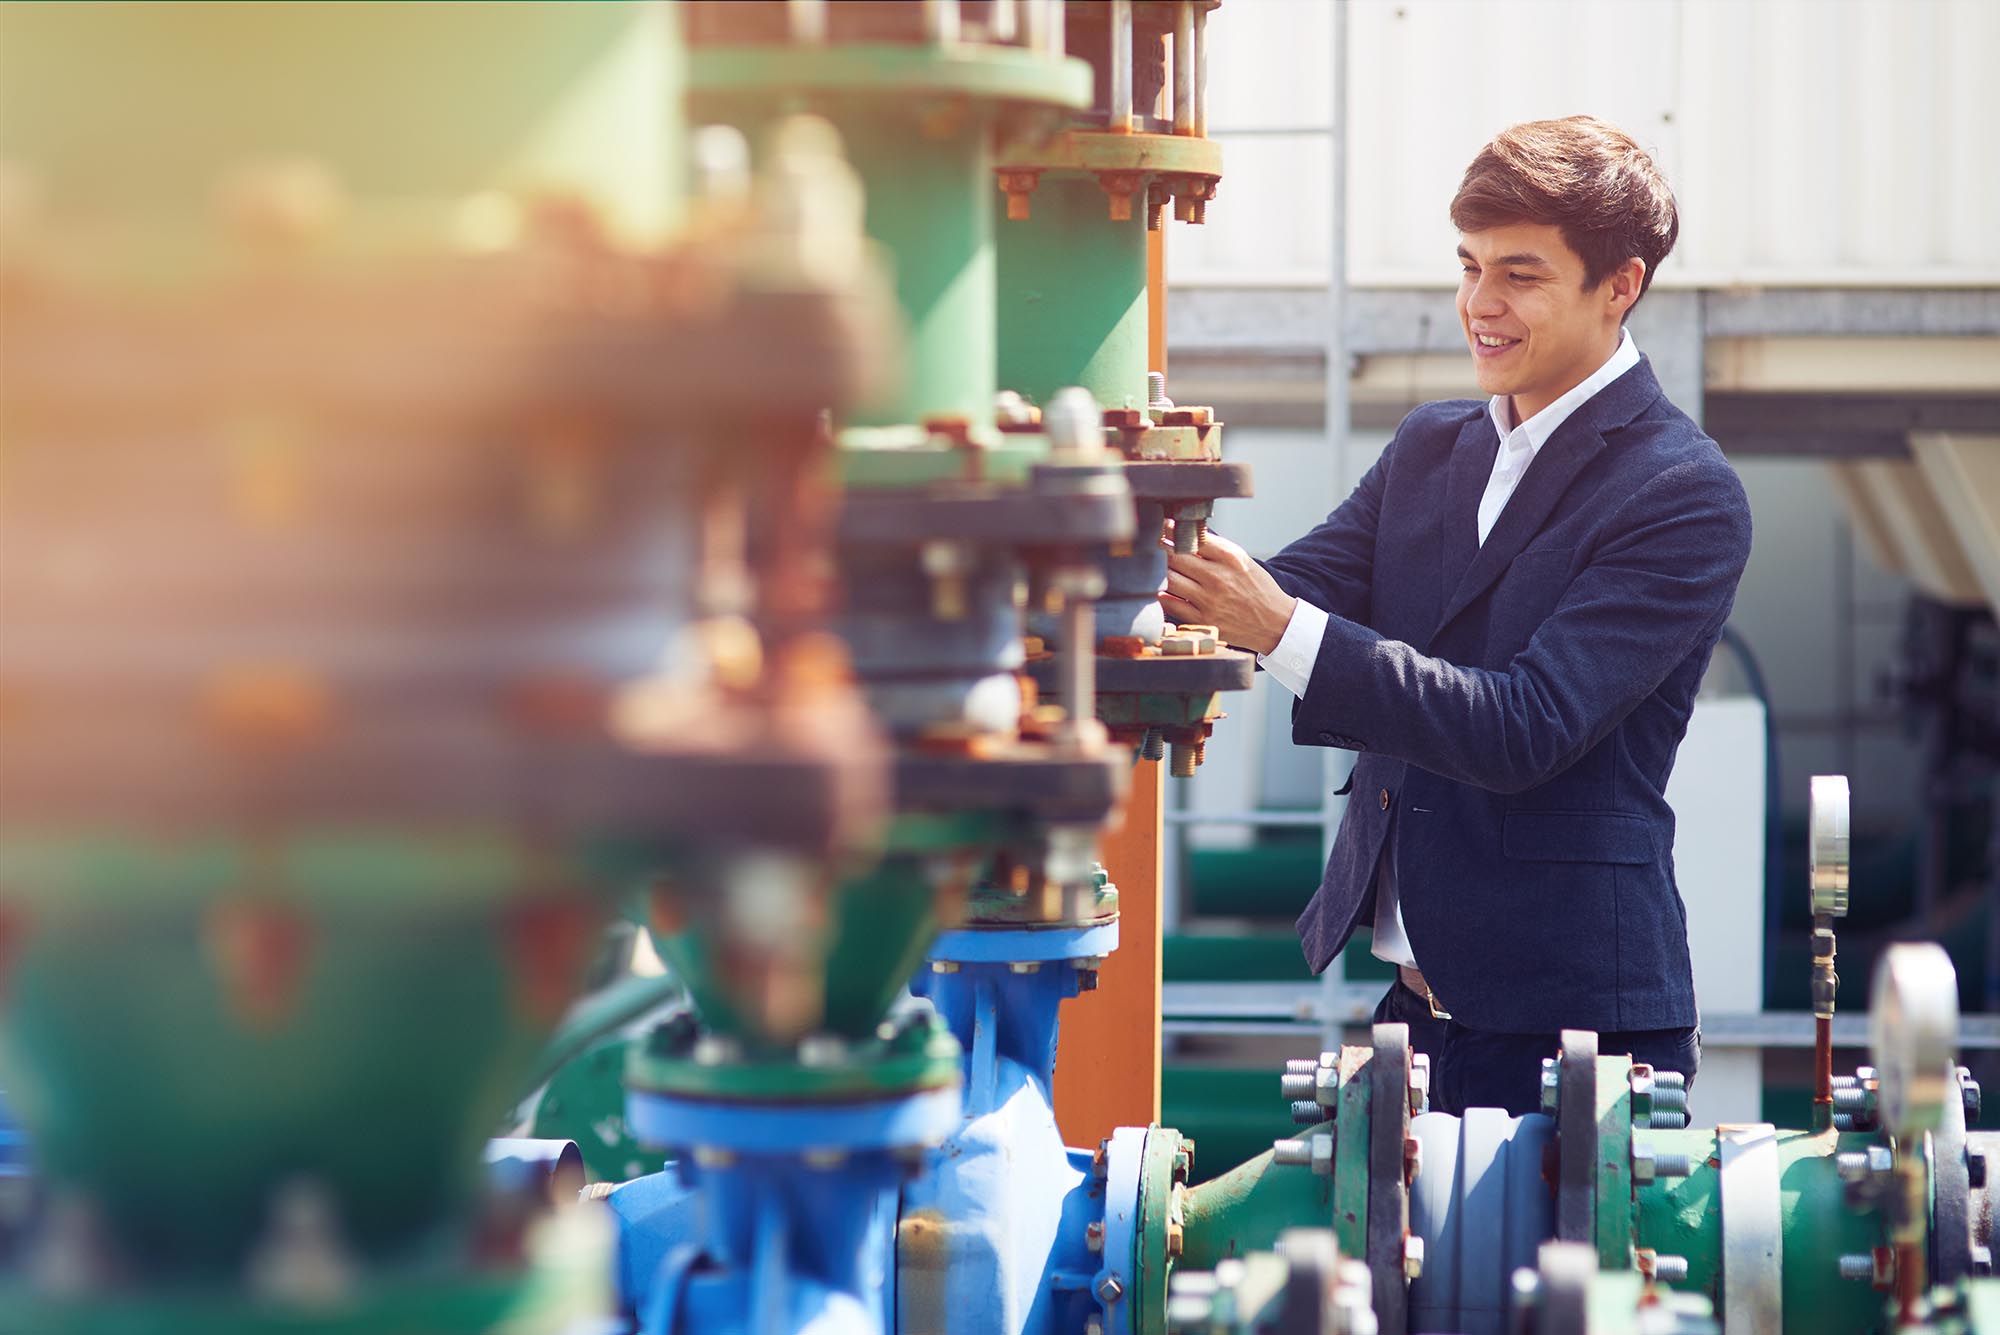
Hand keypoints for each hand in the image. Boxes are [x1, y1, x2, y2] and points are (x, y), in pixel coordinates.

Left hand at [1157, 521, 1296, 654]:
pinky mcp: (1203, 620)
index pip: (1192, 538)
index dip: (1173, 530)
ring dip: (1161, 571)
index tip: (1165, 526)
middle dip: (1162, 549)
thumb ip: (1215, 548)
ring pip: (1170, 579)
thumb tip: (1183, 534)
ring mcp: (1209, 600)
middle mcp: (1218, 578)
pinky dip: (1164, 594)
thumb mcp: (1242, 560)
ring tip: (1160, 567)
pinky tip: (1164, 589)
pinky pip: (1171, 604)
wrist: (1274, 622)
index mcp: (1230, 559)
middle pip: (1176, 557)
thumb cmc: (1256, 587)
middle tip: (1157, 546)